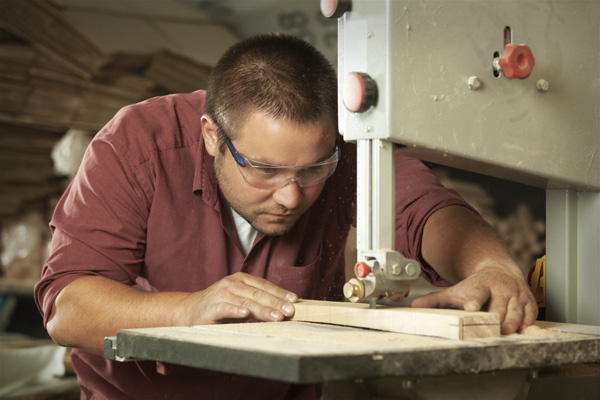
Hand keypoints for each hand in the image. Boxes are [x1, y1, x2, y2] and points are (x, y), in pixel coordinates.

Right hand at [176, 272, 296, 325]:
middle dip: (277, 303)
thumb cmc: (220, 307)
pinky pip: (226, 308)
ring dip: (263, 309)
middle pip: (258, 293)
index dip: (280, 293)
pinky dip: (236, 311)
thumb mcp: (241, 301)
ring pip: (246, 301)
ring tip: (277, 317)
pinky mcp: (212, 307)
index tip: (295, 300)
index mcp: (241, 280)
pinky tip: (245, 314)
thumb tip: (284, 309)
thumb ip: (258, 302)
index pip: (265, 285)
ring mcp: (221, 294)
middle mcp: (232, 284)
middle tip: (291, 311)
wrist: (189, 311)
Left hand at [411, 265, 537, 333]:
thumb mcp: (455, 291)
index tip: (471, 307)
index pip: (477, 293)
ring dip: (512, 323)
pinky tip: (523, 330)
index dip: (474, 300)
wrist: (499, 272)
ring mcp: (515, 295)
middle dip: (496, 318)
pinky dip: (528, 323)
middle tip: (493, 330)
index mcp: (480, 286)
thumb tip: (414, 306)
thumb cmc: (476, 286)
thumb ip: (435, 300)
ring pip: (516, 312)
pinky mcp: (528, 302)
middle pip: (498, 307)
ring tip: (506, 332)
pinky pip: (531, 315)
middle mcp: (500, 289)